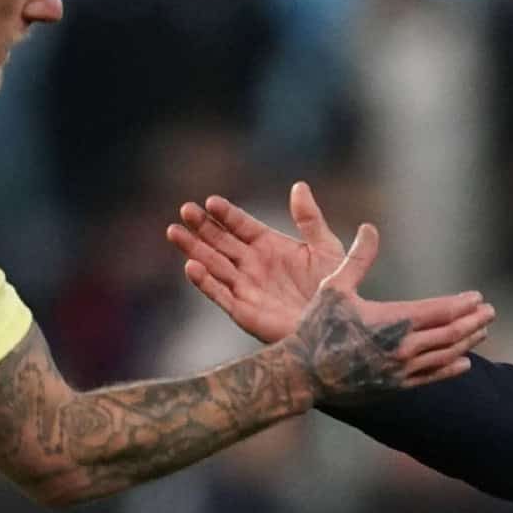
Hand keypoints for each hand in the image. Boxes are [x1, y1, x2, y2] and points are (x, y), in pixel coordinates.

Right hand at [169, 181, 420, 343]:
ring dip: (193, 249)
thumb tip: (299, 186)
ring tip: (174, 231)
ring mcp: (246, 287)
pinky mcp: (244, 311)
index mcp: (270, 247)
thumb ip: (310, 219)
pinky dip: (205, 282)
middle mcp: (253, 265)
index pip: (241, 225)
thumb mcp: (326, 248)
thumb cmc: (336, 291)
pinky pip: (220, 295)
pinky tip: (191, 266)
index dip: (226, 214)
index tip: (211, 201)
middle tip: (186, 209)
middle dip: (202, 226)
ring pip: (213, 264)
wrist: (338, 327)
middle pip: (221, 242)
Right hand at [275, 214, 493, 400]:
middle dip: (474, 321)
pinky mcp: (396, 387)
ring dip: (468, 342)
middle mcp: (403, 347)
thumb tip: (369, 227)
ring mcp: (401, 370)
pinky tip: (465, 362)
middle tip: (490, 311)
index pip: (440, 311)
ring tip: (483, 331)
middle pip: (451, 333)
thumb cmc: (316, 328)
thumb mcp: (335, 288)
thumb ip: (357, 259)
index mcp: (393, 321)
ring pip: (446, 355)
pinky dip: (452, 369)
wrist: (302, 374)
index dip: (462, 304)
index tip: (478, 297)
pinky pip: (432, 377)